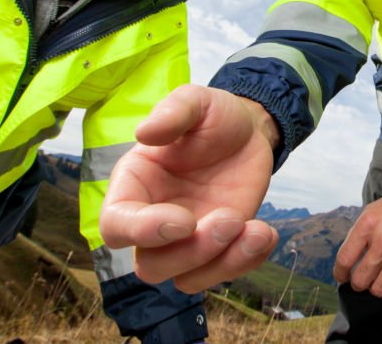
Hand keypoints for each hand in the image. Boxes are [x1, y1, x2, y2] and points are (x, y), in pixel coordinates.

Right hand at [100, 84, 280, 291]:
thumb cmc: (213, 117)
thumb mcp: (196, 102)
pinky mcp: (218, 246)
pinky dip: (245, 263)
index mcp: (134, 186)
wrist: (249, 131)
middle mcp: (154, 219)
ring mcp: (186, 239)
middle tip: (231, 219)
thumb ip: (172, 112)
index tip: (184, 219)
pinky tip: (265, 233)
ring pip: (186, 279)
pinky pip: (222, 273)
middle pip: (150, 266)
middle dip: (192, 253)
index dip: (143, 232)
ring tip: (257, 231)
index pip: (116, 226)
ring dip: (222, 264)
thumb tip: (144, 132)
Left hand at [334, 164, 381, 301]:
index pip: (344, 260)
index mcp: (368, 225)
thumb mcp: (372, 211)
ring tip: (377, 279)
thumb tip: (349, 260)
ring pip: (378, 290)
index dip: (340, 273)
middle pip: (360, 280)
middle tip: (361, 277)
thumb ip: (359, 235)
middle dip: (357, 282)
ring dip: (375, 288)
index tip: (342, 275)